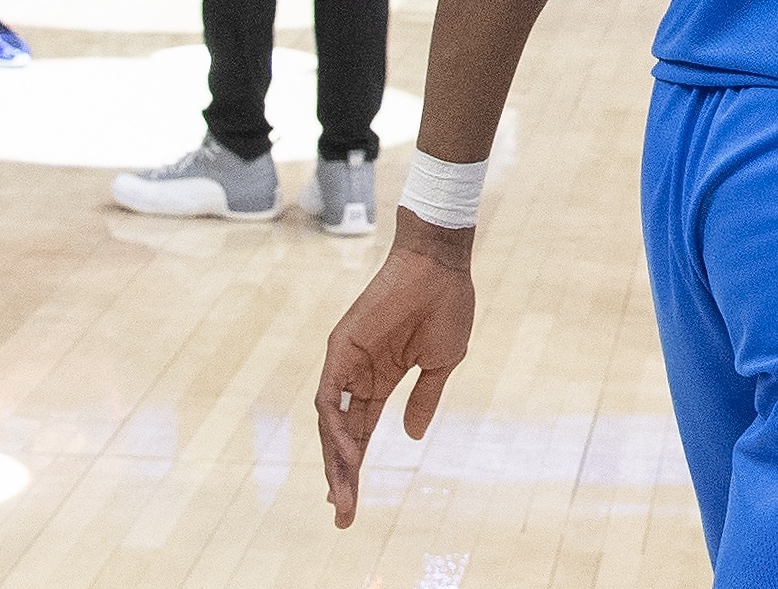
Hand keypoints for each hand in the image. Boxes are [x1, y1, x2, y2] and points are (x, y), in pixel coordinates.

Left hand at [316, 214, 475, 528]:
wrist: (441, 264)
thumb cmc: (447, 304)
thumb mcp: (442, 362)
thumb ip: (424, 399)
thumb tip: (411, 437)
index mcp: (382, 379)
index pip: (362, 432)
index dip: (356, 468)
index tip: (351, 505)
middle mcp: (357, 374)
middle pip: (342, 435)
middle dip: (342, 476)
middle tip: (343, 514)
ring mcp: (345, 362)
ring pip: (330, 422)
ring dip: (336, 460)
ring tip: (345, 493)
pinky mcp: (340, 349)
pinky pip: (330, 396)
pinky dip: (335, 427)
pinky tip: (348, 452)